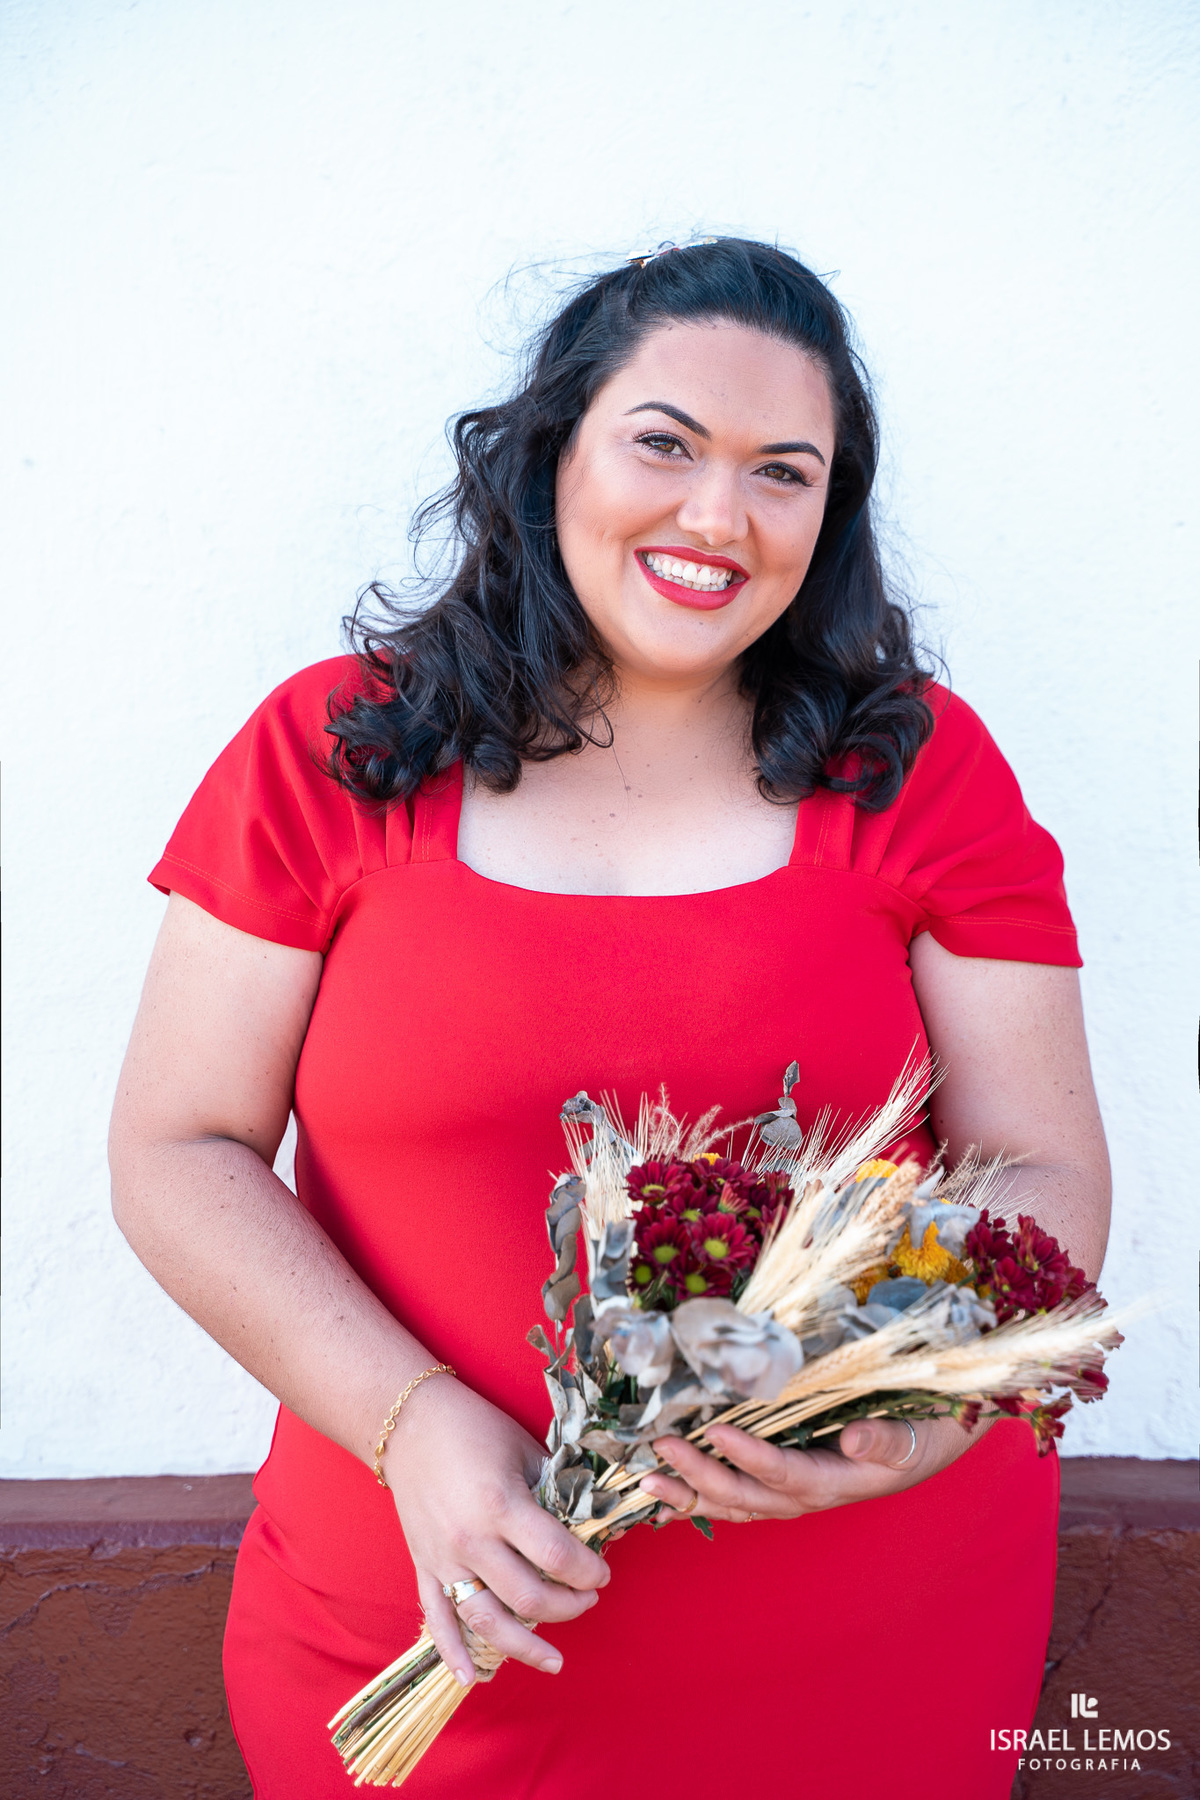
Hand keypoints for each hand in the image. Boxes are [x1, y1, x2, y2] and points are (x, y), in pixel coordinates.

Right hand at [381, 1377, 609, 1685]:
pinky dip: (453, 1654)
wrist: (407, 1422)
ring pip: (487, 1623)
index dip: (589, 1571)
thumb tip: (588, 1524)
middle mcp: (471, 1540)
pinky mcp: (422, 1567)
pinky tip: (474, 1679)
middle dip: (569, 1606)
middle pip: (529, 1598)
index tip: (603, 1571)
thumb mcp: (524, 1449)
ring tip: (555, 1661)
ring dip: (525, 1648)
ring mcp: (443, 1559)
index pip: (557, 1557)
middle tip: (590, 1598)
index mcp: (501, 1505)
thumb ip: (554, 1491)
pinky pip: (437, 1620)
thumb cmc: (474, 1427)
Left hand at [639, 1413, 991, 1523]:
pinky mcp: (778, 1487)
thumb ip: (882, 1441)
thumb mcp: (910, 1438)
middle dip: (698, 1474)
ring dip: (686, 1494)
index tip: (715, 1432)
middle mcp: (802, 1497)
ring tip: (644, 1483)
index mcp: (831, 1483)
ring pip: (729, 1502)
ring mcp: (787, 1496)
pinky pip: (732, 1499)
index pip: (783, 1473)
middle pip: (743, 1494)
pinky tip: (664, 1494)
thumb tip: (852, 1442)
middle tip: (661, 1448)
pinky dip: (696, 1497)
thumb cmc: (917, 1437)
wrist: (924, 1448)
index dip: (748, 1456)